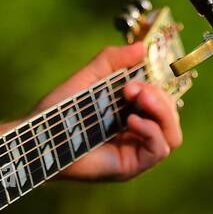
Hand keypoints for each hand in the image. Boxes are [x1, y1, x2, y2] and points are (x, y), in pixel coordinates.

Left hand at [31, 40, 182, 181]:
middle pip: (172, 116)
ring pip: (172, 135)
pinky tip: (131, 121)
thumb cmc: (60, 110)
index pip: (164, 100)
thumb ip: (112, 61)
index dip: (158, 86)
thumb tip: (141, 47)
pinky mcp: (131, 166)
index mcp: (132, 112)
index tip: (133, 79)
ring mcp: (136, 151)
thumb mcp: (89, 78)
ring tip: (137, 99)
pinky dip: (151, 131)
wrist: (40, 137)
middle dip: (159, 96)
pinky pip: (159, 150)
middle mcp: (138, 133)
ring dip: (161, 112)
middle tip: (131, 88)